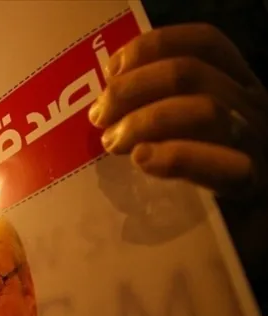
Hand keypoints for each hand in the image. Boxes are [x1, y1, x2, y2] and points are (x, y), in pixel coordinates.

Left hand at [90, 23, 267, 197]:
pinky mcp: (254, 187)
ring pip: (205, 110)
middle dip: (131, 89)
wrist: (240, 236)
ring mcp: (257, 145)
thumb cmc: (203, 187)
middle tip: (100, 117)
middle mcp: (252, 107)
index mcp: (237, 88)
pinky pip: (223, 164)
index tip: (111, 70)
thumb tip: (107, 100)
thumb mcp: (184, 136)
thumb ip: (159, 111)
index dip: (152, 47)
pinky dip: (175, 156)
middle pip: (190, 72)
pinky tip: (143, 159)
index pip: (203, 43)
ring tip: (113, 143)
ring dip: (144, 121)